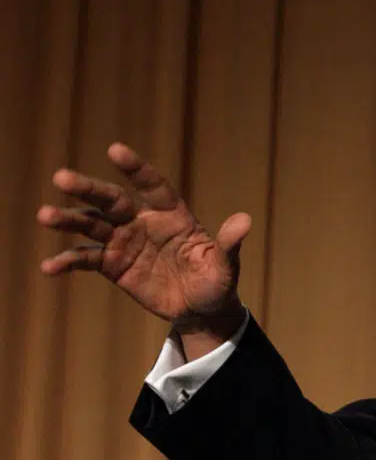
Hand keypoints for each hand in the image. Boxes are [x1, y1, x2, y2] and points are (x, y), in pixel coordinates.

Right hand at [37, 143, 249, 342]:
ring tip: (46, 215)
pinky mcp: (114, 266)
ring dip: (69, 220)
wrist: (201, 309)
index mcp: (173, 215)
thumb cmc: (217, 282)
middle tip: (62, 177)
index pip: (152, 185)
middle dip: (89, 189)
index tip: (115, 150)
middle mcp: (144, 222)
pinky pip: (87, 260)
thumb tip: (245, 221)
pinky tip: (49, 267)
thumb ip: (230, 244)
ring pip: (93, 225)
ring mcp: (126, 242)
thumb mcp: (226, 267)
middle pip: (113, 200)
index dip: (135, 168)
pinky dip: (68, 262)